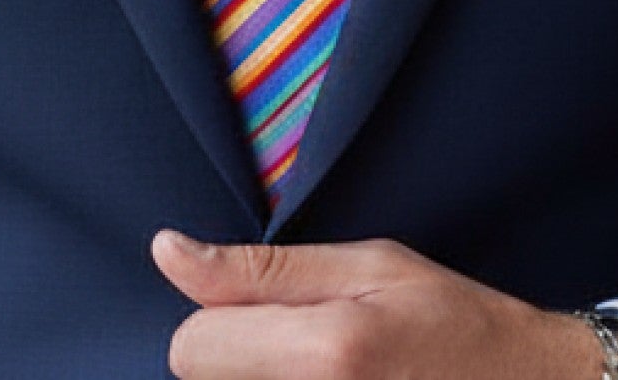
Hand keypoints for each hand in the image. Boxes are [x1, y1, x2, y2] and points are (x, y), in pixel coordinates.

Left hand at [151, 228, 604, 379]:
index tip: (272, 311)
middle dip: (240, 359)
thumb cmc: (451, 320)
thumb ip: (260, 268)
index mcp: (325, 352)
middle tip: (308, 346)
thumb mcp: (367, 265)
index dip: (221, 318)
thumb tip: (166, 250)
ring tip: (324, 375)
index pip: (190, 347)